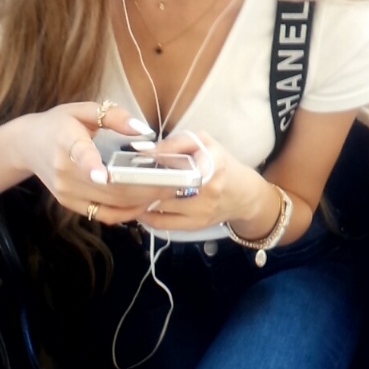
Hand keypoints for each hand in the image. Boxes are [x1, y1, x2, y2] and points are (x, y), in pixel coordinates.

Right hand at [20, 101, 167, 223]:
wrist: (27, 145)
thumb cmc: (59, 124)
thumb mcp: (83, 109)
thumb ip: (114, 116)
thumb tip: (143, 130)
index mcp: (66, 141)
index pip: (80, 155)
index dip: (92, 166)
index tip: (103, 175)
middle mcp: (64, 172)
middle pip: (110, 186)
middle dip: (146, 187)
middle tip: (176, 183)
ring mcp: (67, 192)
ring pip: (111, 204)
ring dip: (142, 201)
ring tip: (168, 192)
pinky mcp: (70, 204)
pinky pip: (104, 215)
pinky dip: (127, 213)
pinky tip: (145, 203)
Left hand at [136, 130, 262, 232]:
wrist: (244, 195)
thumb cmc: (221, 164)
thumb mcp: (204, 143)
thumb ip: (176, 142)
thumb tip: (146, 150)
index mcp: (212, 162)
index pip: (179, 160)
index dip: (154, 160)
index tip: (138, 157)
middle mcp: (209, 188)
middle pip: (163, 186)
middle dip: (139, 181)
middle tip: (124, 176)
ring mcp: (201, 210)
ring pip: (158, 206)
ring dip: (139, 199)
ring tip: (130, 190)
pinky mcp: (195, 225)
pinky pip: (161, 223)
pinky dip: (145, 215)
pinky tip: (139, 205)